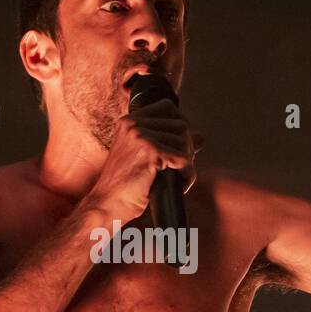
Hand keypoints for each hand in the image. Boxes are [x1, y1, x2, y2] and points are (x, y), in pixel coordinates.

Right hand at [84, 99, 202, 221]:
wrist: (108, 203)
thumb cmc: (125, 184)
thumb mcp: (146, 157)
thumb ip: (170, 142)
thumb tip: (202, 137)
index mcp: (128, 121)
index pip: (167, 107)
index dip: (181, 125)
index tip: (181, 146)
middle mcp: (133, 124)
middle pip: (180, 125)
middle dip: (188, 147)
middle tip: (182, 168)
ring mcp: (141, 136)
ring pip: (184, 141)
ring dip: (188, 163)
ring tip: (180, 178)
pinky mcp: (151, 152)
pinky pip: (183, 159)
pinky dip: (187, 175)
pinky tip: (181, 186)